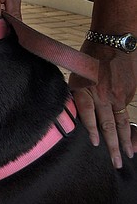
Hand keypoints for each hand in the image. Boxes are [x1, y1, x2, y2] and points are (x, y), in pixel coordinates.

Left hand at [70, 43, 136, 167]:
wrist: (114, 40)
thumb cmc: (90, 55)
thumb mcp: (76, 72)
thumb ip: (77, 92)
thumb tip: (74, 110)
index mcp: (86, 88)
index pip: (88, 114)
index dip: (92, 130)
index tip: (96, 144)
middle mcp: (103, 94)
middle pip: (108, 124)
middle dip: (112, 146)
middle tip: (117, 163)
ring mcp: (119, 95)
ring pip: (121, 121)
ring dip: (124, 140)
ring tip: (128, 154)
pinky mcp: (130, 92)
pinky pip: (126, 111)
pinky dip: (127, 124)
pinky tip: (129, 136)